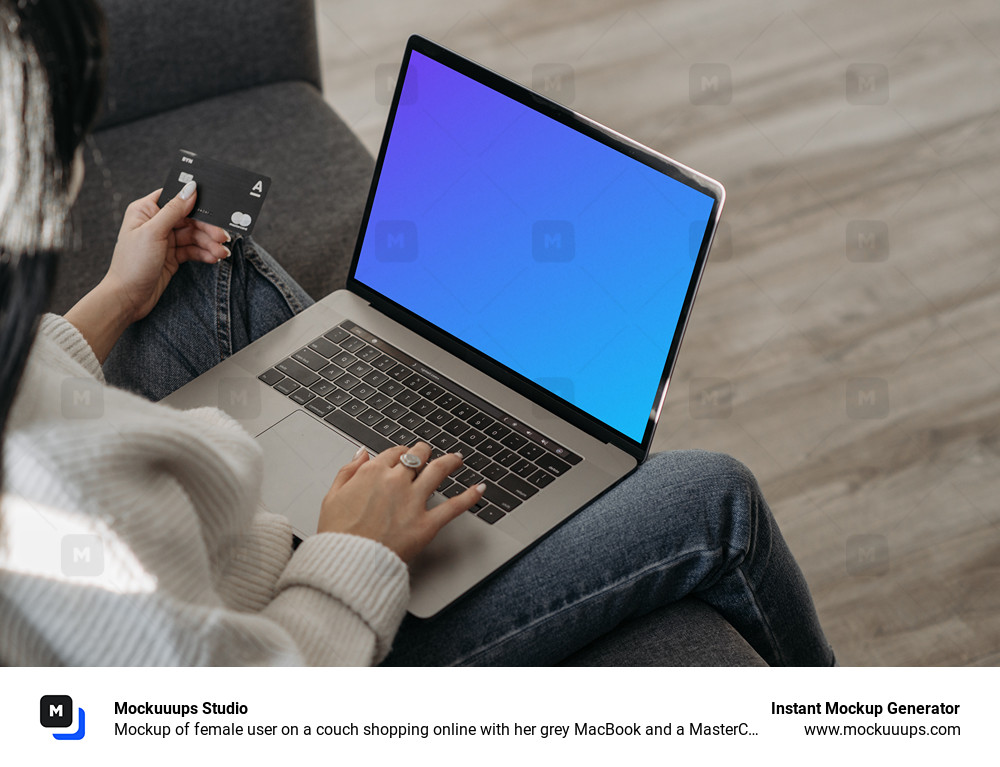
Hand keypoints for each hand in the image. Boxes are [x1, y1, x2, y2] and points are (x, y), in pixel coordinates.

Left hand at [101, 183, 230, 323]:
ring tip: (222, 254)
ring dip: (209, 244)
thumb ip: (173, 210)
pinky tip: (213, 258)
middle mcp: (156, 223)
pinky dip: (204, 253)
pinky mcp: (172, 256)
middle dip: (207, 229)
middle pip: (189, 219)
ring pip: (194, 236)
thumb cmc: (132, 263)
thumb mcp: (153, 233)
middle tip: (223, 238)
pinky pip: (193, 250)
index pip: (175, 198)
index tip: (214, 206)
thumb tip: (191, 189)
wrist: (127, 298)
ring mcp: (165, 240)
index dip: (194, 200)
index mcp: (146, 210)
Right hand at [318, 443, 485, 563]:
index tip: (405, 455)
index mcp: (372, 473)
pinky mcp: (427, 523)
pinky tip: (479, 489)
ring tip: (457, 458)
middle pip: (418, 456)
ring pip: (438, 471)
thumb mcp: (331, 496)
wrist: (347, 563)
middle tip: (429, 453)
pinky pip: (454, 506)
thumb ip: (348, 471)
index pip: (394, 453)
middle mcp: (395, 482)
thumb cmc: (337, 535)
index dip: (402, 452)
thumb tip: (361, 453)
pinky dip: (469, 496)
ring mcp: (413, 501)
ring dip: (450, 461)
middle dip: (425, 452)